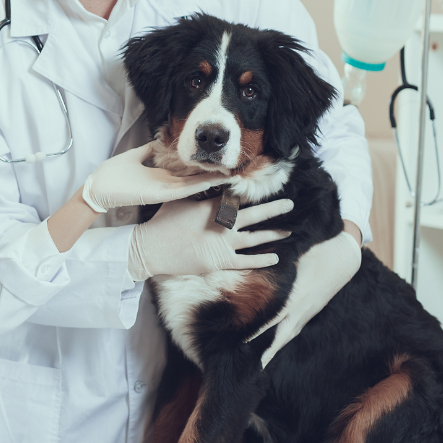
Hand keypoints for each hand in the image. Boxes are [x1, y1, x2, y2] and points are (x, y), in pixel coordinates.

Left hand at [82, 144, 225, 211]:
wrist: (97, 188)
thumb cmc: (112, 175)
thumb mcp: (134, 157)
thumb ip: (148, 150)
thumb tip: (158, 139)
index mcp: (160, 176)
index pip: (185, 172)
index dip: (201, 166)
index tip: (215, 159)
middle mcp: (165, 184)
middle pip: (193, 179)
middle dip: (211, 174)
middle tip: (230, 168)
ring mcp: (162, 190)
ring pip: (192, 186)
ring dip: (210, 181)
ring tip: (228, 176)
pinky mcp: (157, 194)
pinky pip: (180, 191)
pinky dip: (196, 186)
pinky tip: (210, 181)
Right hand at [126, 197, 293, 279]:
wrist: (153, 247)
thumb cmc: (163, 222)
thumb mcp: (179, 199)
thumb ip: (196, 192)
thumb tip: (205, 181)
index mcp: (213, 206)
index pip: (238, 198)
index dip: (253, 194)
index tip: (267, 190)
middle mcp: (223, 224)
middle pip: (255, 215)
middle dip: (274, 209)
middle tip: (290, 204)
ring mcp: (224, 244)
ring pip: (256, 238)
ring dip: (273, 234)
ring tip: (289, 231)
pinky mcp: (220, 261)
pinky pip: (247, 261)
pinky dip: (262, 260)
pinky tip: (275, 258)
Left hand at [247, 231, 360, 368]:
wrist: (345, 254)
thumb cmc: (318, 248)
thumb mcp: (297, 253)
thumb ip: (276, 264)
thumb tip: (250, 266)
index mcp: (298, 293)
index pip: (275, 315)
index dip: (260, 329)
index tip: (244, 340)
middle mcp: (303, 307)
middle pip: (283, 334)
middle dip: (267, 352)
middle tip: (252, 368)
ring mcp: (308, 311)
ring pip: (288, 334)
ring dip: (274, 350)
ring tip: (259, 365)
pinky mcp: (310, 312)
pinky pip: (293, 329)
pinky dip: (281, 339)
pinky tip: (271, 347)